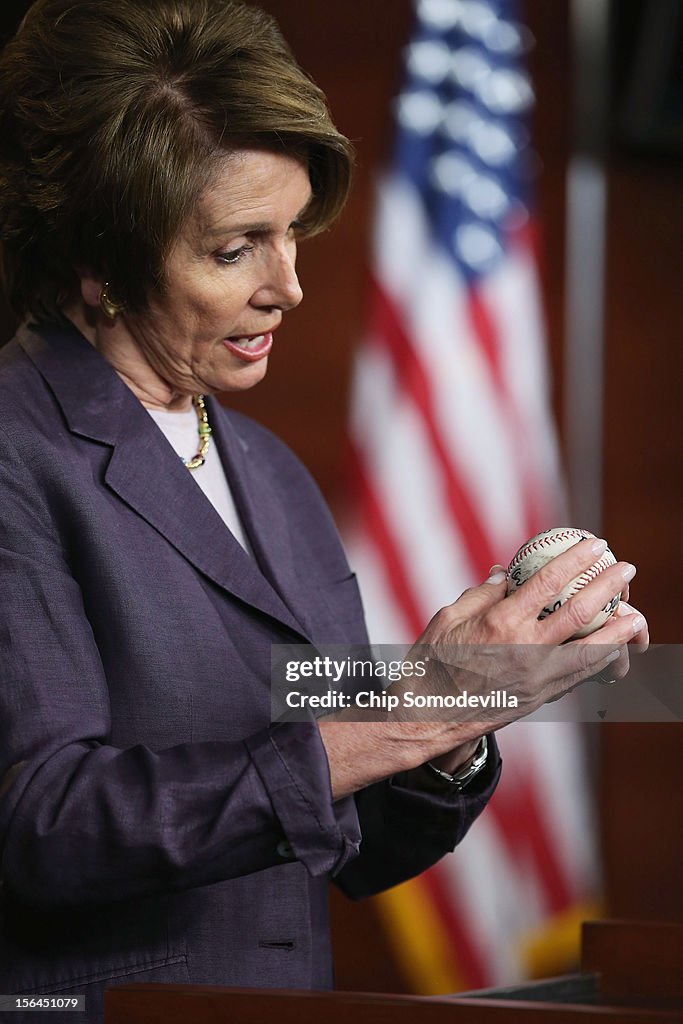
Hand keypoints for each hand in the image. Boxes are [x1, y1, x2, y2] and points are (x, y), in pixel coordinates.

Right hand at [319, 538, 647, 798]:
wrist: (426, 717)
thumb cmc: (430, 665)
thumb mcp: (446, 618)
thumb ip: (480, 595)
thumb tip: (504, 575)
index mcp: (499, 622)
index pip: (547, 582)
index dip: (575, 560)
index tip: (594, 545)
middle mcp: (524, 647)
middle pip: (578, 611)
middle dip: (607, 586)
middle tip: (625, 569)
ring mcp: (535, 676)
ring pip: (589, 650)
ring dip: (617, 629)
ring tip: (635, 614)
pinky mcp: (538, 697)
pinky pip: (578, 676)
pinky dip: (599, 661)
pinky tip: (613, 651)